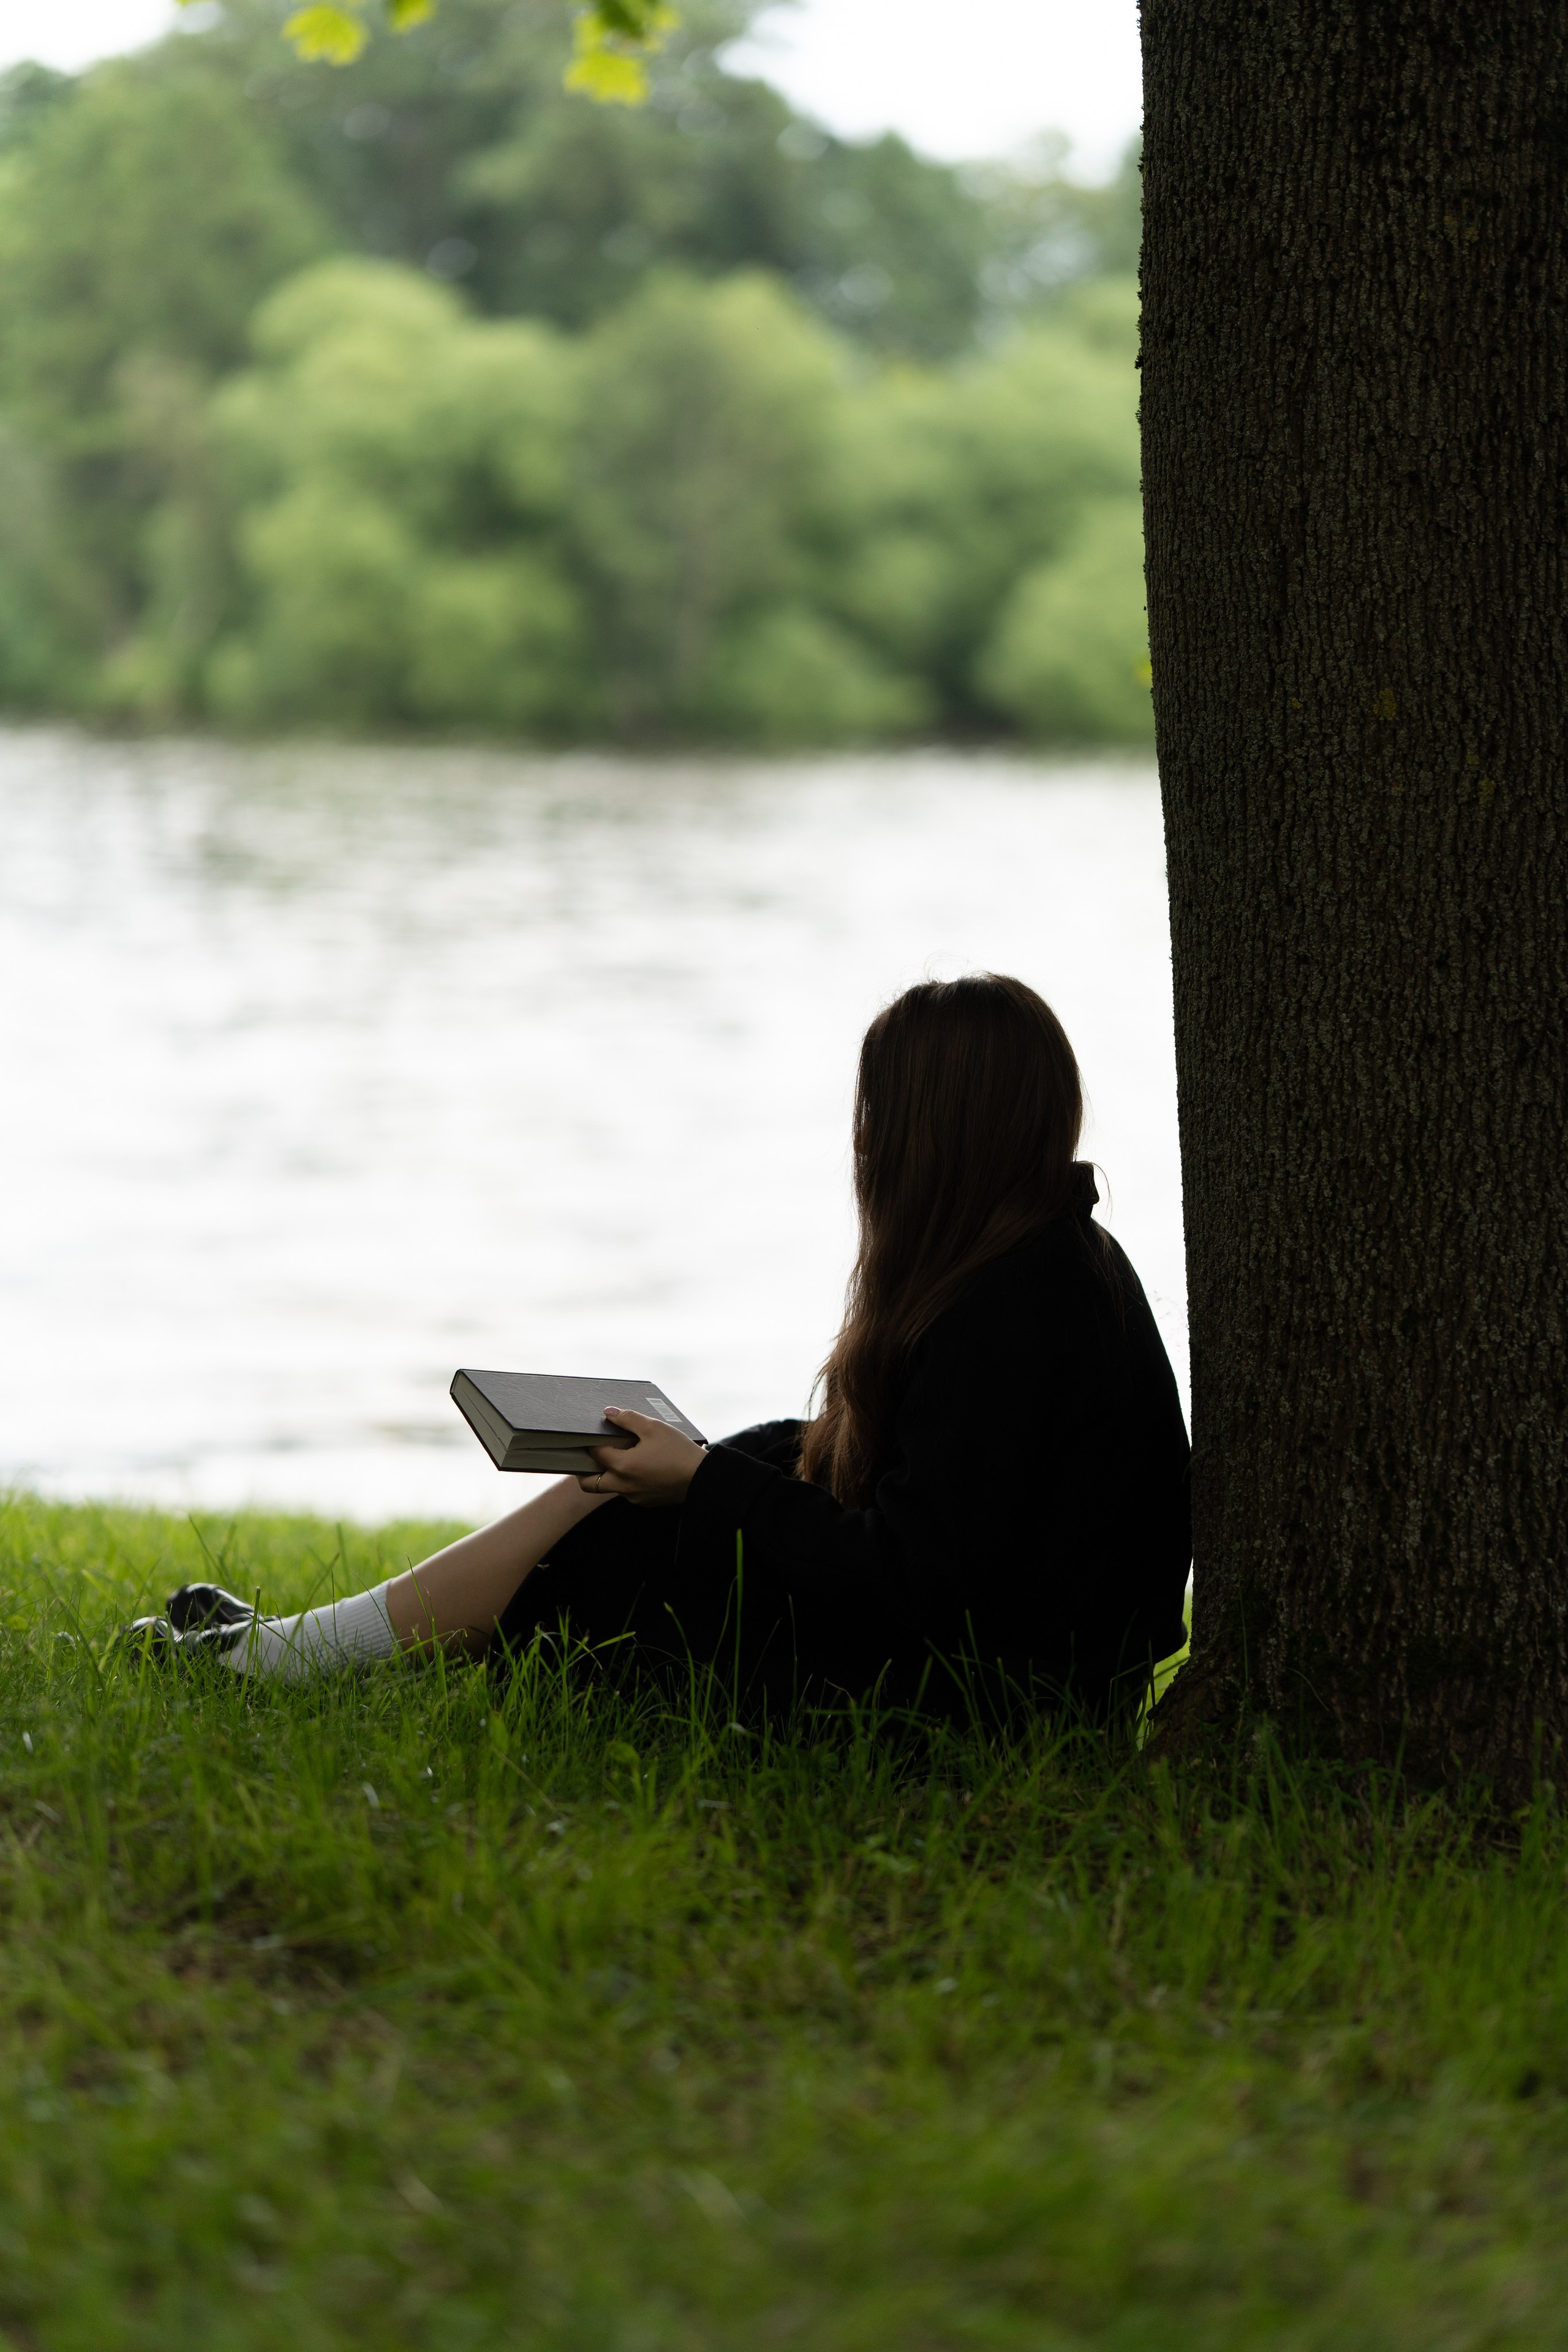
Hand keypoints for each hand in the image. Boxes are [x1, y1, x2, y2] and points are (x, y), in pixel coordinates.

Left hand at [578, 1407, 705, 1506]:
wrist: (703, 1478)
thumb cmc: (679, 1451)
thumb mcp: (654, 1427)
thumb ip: (628, 1419)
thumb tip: (609, 1413)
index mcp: (623, 1467)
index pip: (595, 1453)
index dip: (591, 1441)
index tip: (592, 1433)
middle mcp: (624, 1486)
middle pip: (589, 1483)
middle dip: (584, 1470)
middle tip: (589, 1456)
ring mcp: (634, 1497)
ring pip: (609, 1488)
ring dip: (608, 1474)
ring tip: (619, 1456)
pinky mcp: (646, 1501)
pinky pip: (627, 1492)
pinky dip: (626, 1480)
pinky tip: (640, 1466)